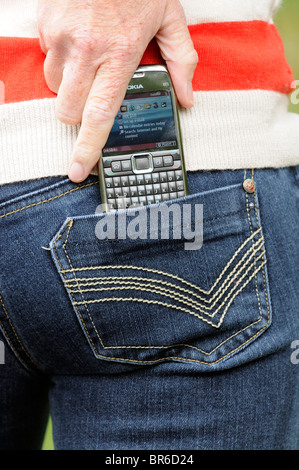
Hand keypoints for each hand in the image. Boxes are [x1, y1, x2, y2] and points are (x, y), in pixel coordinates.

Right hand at [37, 0, 197, 182]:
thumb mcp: (170, 17)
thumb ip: (181, 60)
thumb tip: (186, 98)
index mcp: (120, 55)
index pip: (99, 116)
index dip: (88, 149)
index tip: (79, 170)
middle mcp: (86, 50)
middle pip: (69, 111)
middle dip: (78, 116)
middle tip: (93, 98)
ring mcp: (62, 36)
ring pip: (55, 88)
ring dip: (69, 86)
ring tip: (89, 60)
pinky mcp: (46, 23)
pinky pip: (47, 56)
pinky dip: (60, 57)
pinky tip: (78, 38)